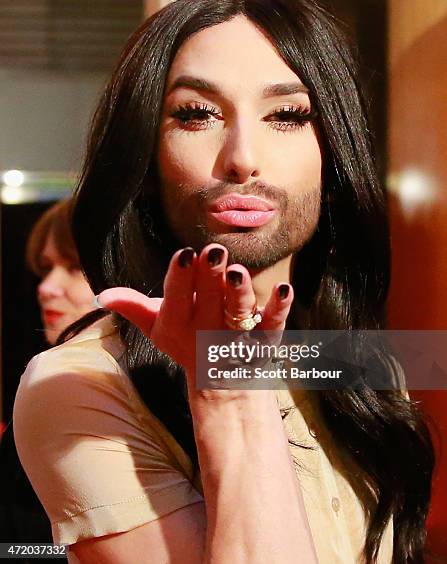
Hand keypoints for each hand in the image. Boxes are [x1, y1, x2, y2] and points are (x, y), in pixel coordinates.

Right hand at [97, 243, 293, 380]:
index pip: (177, 299)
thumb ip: (133, 307)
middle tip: (214, 252)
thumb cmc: (186, 342)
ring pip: (238, 314)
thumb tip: (101, 295)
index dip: (181, 278)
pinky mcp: (265, 340)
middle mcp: (207, 331)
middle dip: (211, 278)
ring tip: (239, 273)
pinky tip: (284, 289)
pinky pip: (273, 326)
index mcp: (179, 324)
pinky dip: (279, 310)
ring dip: (239, 295)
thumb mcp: (158, 326)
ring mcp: (237, 337)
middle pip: (209, 301)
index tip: (184, 254)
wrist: (219, 382)